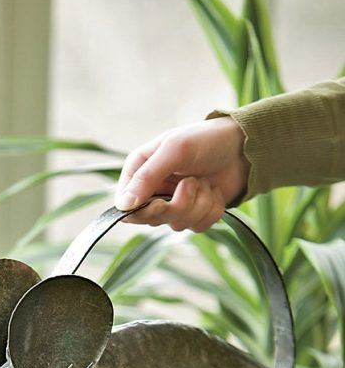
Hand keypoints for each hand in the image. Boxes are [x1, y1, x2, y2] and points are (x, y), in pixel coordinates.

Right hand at [114, 116, 249, 231]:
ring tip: (205, 181)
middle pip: (152, 219)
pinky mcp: (195, 214)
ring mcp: (174, 204)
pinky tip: (214, 191)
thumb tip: (123, 205)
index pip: (126, 207)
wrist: (243, 146)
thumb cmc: (205, 140)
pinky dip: (211, 210)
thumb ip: (147, 177)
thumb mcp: (173, 150)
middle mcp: (154, 191)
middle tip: (191, 182)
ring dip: (199, 203)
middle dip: (178, 204)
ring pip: (177, 224)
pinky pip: (198, 227)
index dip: (142, 211)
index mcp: (140, 173)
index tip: (159, 203)